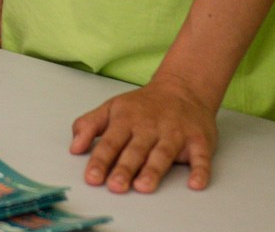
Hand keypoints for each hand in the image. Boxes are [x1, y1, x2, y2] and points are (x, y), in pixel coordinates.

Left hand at [70, 74, 217, 193]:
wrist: (181, 88)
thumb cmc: (142, 105)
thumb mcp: (111, 108)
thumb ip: (89, 126)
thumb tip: (74, 148)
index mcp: (126, 119)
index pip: (110, 141)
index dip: (100, 160)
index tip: (92, 178)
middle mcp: (149, 126)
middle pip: (135, 149)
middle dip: (124, 168)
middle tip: (115, 186)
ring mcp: (175, 132)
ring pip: (163, 153)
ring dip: (153, 170)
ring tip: (143, 186)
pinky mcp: (198, 140)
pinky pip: (200, 157)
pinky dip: (200, 170)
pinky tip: (195, 184)